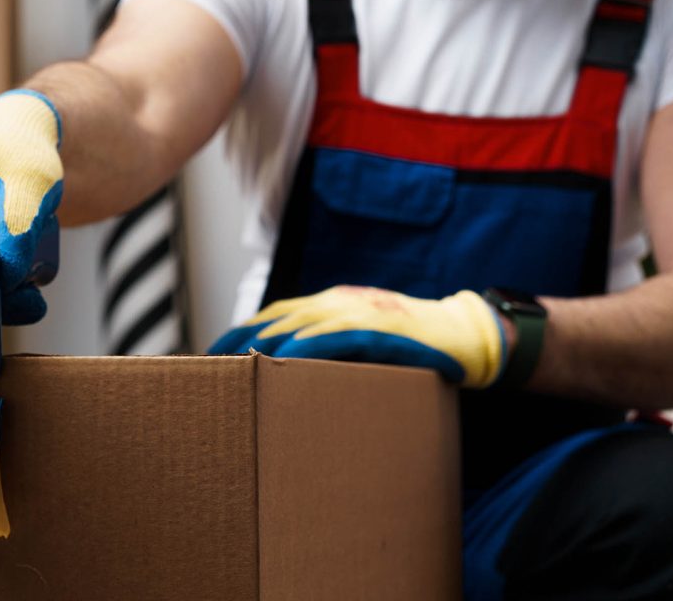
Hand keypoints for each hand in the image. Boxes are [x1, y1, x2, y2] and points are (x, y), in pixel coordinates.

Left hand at [208, 286, 506, 387]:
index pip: (275, 313)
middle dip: (240, 339)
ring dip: (264, 341)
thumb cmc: (411, 344)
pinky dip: (307, 346)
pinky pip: (336, 336)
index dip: (242, 330)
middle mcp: (339, 302)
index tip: (212, 353)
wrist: (464, 336)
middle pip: (276, 317)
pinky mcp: (379, 328)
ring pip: (299, 323)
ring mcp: (359, 312)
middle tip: (208, 366)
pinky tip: (284, 360)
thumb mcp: (364, 340)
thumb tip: (293, 370)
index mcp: (332, 303)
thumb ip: (332, 346)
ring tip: (233, 364)